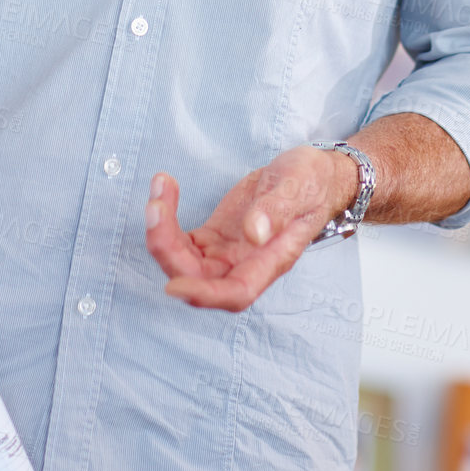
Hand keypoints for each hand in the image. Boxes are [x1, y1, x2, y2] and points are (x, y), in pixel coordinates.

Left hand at [145, 145, 357, 311]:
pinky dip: (167, 218)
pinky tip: (165, 188)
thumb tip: (254, 233)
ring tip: (160, 190)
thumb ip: (276, 211)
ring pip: (184, 260)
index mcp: (270, 259)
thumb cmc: (313, 184)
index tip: (175, 285)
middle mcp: (245, 263)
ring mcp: (228, 252)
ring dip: (162, 232)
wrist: (313, 175)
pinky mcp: (216, 236)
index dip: (204, 295)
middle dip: (168, 251)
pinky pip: (183, 240)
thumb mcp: (299, 188)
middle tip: (156, 207)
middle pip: (199, 278)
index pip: (236, 292)